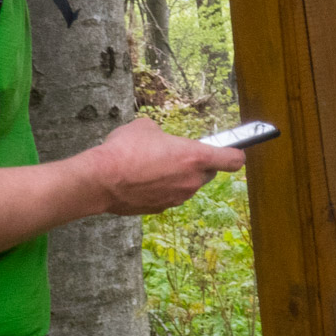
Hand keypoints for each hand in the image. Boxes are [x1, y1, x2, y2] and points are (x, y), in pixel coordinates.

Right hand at [84, 117, 245, 215]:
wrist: (100, 180)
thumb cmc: (124, 149)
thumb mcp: (145, 127)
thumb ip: (162, 134)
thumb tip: (160, 140)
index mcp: (195, 157)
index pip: (232, 160)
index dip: (235, 153)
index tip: (234, 149)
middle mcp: (192, 180)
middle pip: (208, 173)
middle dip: (198, 164)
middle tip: (177, 154)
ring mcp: (177, 197)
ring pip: (188, 185)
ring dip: (178, 176)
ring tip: (153, 166)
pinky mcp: (162, 208)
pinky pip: (170, 195)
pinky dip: (162, 188)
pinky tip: (142, 180)